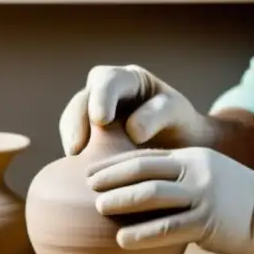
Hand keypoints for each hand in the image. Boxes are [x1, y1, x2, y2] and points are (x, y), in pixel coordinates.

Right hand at [59, 65, 214, 155]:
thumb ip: (158, 114)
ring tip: (75, 162)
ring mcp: (93, 115)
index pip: (108, 80)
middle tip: (77, 148)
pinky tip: (79, 173)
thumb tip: (132, 131)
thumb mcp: (177, 113)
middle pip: (82, 101)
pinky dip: (76, 157)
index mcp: (128, 79)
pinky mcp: (88, 138)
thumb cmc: (181, 123)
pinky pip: (76, 144)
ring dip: (71, 142)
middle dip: (76, 123)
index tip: (101, 119)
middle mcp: (105, 93)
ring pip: (72, 123)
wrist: (182, 146)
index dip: (101, 97)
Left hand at [85, 146, 253, 253]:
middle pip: (144, 169)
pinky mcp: (208, 222)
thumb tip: (140, 191)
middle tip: (87, 187)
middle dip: (112, 177)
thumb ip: (179, 180)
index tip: (90, 172)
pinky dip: (142, 234)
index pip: (147, 156)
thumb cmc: (238, 199)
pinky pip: (168, 228)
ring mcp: (203, 196)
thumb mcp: (209, 176)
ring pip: (153, 195)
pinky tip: (122, 240)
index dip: (116, 163)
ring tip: (100, 208)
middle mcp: (196, 171)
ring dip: (122, 201)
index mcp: (193, 157)